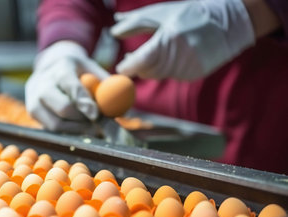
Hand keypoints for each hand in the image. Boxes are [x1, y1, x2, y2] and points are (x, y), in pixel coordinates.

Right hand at [25, 41, 108, 132]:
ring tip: (91, 130)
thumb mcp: (92, 68)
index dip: (84, 102)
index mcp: (61, 67)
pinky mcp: (32, 111)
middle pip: (62, 108)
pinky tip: (80, 130)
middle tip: (98, 126)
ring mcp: (33, 98)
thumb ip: (106, 84)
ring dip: (76, 130)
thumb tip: (124, 106)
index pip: (72, 86)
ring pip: (55, 123)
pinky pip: (50, 129)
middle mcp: (42, 82)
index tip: (96, 115)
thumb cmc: (78, 70)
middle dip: (83, 120)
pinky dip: (67, 132)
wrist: (51, 65)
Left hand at [110, 0, 254, 80]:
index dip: (127, 67)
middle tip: (130, 58)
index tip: (120, 67)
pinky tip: (173, 55)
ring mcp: (189, 67)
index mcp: (169, 40)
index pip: (141, 62)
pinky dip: (167, 68)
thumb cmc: (192, 12)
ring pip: (159, 74)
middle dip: (137, 66)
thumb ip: (136, 23)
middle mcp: (179, 57)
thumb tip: (113, 32)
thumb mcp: (163, 13)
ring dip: (151, 67)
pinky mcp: (195, 74)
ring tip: (152, 52)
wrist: (232, 21)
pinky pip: (173, 75)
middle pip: (147, 71)